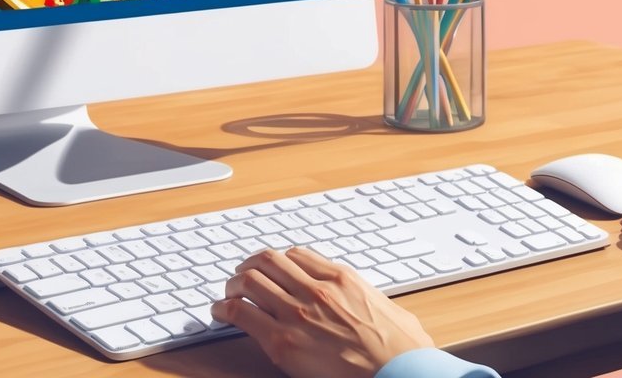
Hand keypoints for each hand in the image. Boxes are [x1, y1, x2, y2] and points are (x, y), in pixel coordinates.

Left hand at [211, 247, 433, 377]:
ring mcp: (296, 313)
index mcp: (341, 278)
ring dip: (233, 285)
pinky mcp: (282, 342)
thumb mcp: (389, 308)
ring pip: (249, 281)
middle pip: (267, 261)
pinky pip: (241, 314)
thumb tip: (367, 302)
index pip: (297, 255)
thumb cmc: (402, 351)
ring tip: (228, 293)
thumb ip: (367, 298)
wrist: (399, 375)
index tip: (271, 267)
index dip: (278, 260)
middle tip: (242, 274)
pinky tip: (220, 312)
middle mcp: (315, 289)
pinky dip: (224, 309)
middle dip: (250, 266)